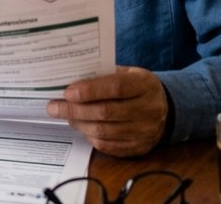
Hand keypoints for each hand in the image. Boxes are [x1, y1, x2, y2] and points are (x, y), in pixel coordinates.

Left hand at [46, 66, 168, 155]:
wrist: (167, 110)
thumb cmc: (137, 87)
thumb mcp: (128, 73)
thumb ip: (104, 75)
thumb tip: (71, 80)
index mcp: (144, 86)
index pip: (115, 88)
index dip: (90, 90)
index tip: (67, 92)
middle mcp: (148, 110)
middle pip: (106, 112)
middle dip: (75, 110)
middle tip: (54, 107)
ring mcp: (144, 132)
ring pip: (104, 131)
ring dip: (79, 124)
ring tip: (65, 115)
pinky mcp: (138, 148)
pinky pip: (107, 145)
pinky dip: (89, 136)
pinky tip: (81, 126)